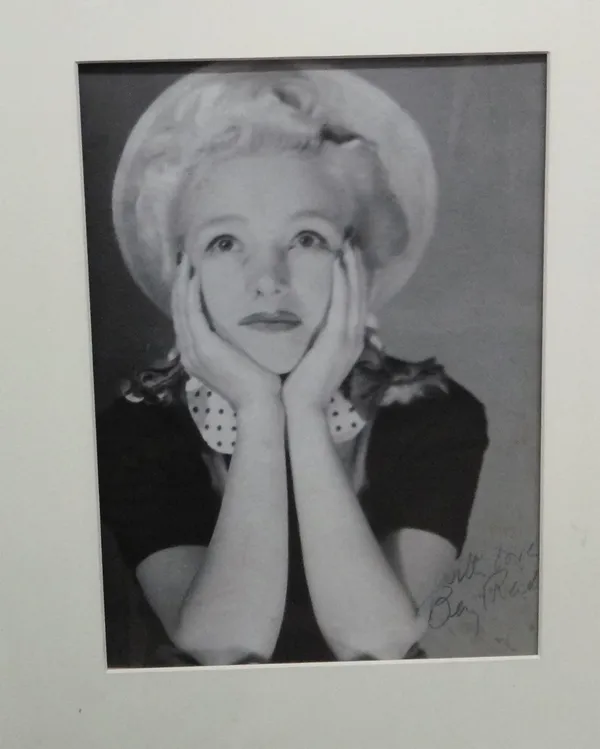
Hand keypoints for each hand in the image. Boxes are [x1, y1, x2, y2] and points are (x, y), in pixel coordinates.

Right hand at [172, 255, 280, 409]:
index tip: (192, 272)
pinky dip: (191, 293)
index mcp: (196, 355)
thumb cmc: (261, 383)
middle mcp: (188, 352)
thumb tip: (246, 318)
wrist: (261, 404)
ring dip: (183, 283)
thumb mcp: (244, 357)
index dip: (186, 294)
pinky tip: (195, 275)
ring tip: (187, 260)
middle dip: (180, 284)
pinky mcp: (203, 346)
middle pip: (178, 310)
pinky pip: (192, 313)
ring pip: (181, 308)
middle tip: (185, 259)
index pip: (186, 319)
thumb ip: (238, 340)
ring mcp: (193, 350)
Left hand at [283, 242, 367, 411]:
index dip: (357, 280)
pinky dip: (342, 283)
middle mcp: (356, 336)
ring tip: (349, 246)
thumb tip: (318, 325)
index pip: (357, 304)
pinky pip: (342, 304)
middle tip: (353, 243)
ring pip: (354, 296)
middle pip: (360, 295)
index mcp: (352, 340)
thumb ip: (322, 340)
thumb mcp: (318, 358)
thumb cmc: (305, 385)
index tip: (352, 259)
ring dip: (352, 269)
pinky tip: (338, 265)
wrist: (304, 406)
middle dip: (358, 268)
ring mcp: (348, 337)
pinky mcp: (336, 339)